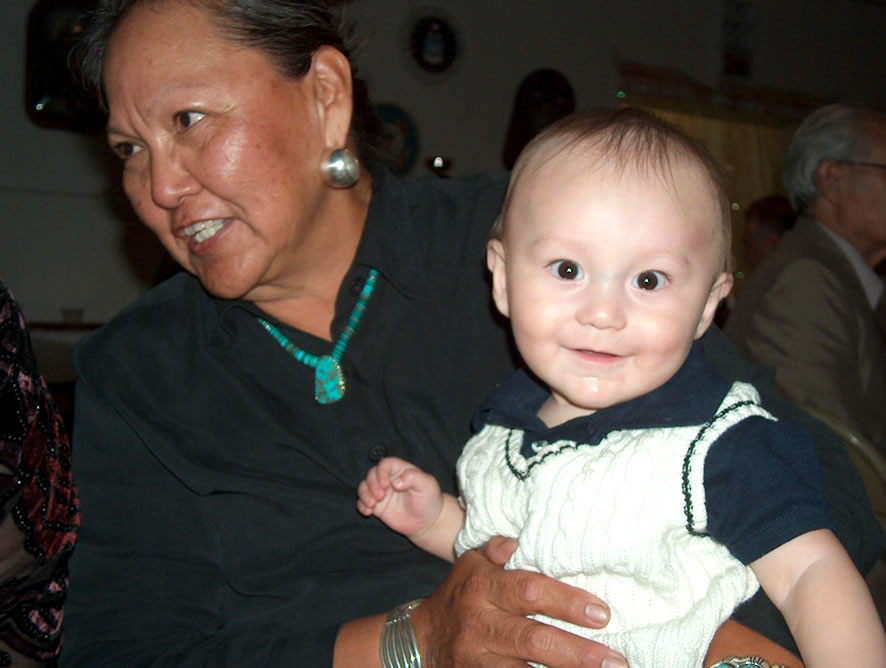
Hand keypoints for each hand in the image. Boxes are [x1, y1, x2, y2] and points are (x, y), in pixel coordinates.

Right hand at [357, 457, 443, 538]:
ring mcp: (382, 493)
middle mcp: (388, 479)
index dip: (381, 473)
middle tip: (380, 496)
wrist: (428, 521)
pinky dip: (361, 506)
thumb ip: (413, 478)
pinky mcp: (377, 506)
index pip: (385, 464)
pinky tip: (368, 512)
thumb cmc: (429, 499)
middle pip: (371, 474)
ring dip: (364, 494)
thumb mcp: (427, 485)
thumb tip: (395, 482)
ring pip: (364, 487)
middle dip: (371, 484)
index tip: (386, 485)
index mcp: (400, 470)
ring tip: (372, 505)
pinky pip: (362, 503)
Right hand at [409, 537, 627, 666]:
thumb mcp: (471, 563)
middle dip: (577, 653)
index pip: (528, 591)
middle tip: (616, 660)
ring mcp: (476, 659)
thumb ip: (498, 550)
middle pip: (533, 639)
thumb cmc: (460, 595)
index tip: (602, 612)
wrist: (420, 641)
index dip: (566, 602)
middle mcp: (479, 623)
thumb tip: (521, 538)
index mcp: (483, 586)